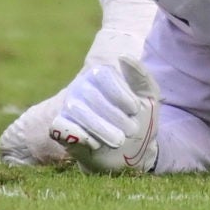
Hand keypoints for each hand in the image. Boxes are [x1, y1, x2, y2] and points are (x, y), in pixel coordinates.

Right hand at [49, 57, 160, 173]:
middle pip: (90, 94)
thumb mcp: (150, 97)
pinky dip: (79, 136)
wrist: (132, 153)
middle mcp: (81, 87)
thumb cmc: (140, 120)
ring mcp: (69, 108)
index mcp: (101, 75)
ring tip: (118, 140)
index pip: (103, 75)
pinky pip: (59, 126)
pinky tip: (96, 144)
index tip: (135, 110)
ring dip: (101, 128)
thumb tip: (122, 56)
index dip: (120, 93)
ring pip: (76, 110)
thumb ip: (140, 75)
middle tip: (131, 130)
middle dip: (114, 115)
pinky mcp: (61, 130)